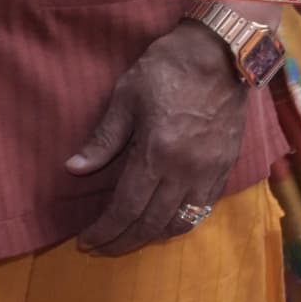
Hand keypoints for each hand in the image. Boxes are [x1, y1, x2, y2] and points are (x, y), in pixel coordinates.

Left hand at [63, 22, 251, 253]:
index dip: (104, 231)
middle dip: (122, 241)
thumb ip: (103, 139)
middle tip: (102, 248)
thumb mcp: (126, 97)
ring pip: (179, 222)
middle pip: (150, 223)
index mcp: (156, 153)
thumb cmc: (168, 68)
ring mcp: (209, 171)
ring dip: (152, 237)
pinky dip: (181, 223)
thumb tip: (75, 169)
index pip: (126, 208)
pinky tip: (166, 223)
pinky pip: (203, 208)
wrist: (222, 52)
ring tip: (131, 239)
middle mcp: (184, 170)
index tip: (86, 241)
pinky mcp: (225, 167)